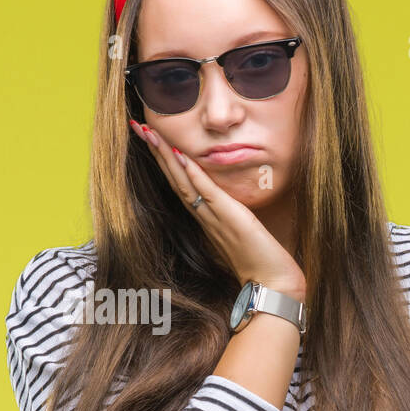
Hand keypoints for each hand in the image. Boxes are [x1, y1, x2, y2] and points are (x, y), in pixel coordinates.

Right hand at [130, 120, 305, 299]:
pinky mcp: (229, 218)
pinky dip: (191, 174)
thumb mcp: (242, 231)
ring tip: (149, 133)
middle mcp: (204, 216)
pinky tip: (180, 156)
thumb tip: (226, 202)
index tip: (149, 137)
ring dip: (165, 156)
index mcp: (205, 217)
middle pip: (174, 178)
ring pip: (183, 182)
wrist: (272, 284)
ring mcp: (214, 217)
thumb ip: (229, 216)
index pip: (179, 183)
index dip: (163, 160)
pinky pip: (206, 192)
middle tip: (138, 126)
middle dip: (156, 150)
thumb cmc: (260, 261)